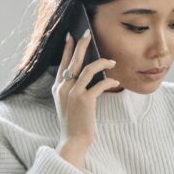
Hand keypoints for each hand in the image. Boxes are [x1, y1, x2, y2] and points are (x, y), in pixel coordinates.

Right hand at [53, 29, 119, 148]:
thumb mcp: (66, 103)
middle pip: (73, 60)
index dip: (67, 49)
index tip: (71, 36)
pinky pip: (100, 84)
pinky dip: (109, 82)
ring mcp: (73, 93)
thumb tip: (84, 74)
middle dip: (81, 45)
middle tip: (88, 33)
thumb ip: (71, 88)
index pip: (62, 63)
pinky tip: (116, 82)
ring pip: (87, 69)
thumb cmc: (73, 122)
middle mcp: (63, 87)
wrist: (73, 140)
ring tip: (112, 61)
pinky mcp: (85, 100)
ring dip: (102, 63)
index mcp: (58, 87)